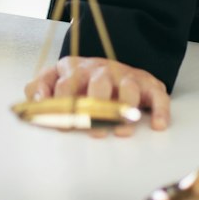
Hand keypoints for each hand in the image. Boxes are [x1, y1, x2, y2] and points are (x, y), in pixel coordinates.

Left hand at [23, 56, 170, 137]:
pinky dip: (160, 110)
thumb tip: (38, 99)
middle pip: (98, 83)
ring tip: (122, 131)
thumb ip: (40, 87)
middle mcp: (101, 70)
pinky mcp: (149, 84)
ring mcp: (126, 76)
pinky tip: (157, 126)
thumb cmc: (81, 81)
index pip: (66, 82)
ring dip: (125, 109)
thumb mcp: (56, 78)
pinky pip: (157, 95)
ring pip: (128, 88)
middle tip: (93, 130)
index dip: (63, 103)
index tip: (63, 125)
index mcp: (75, 68)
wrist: (114, 68)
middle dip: (96, 107)